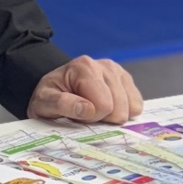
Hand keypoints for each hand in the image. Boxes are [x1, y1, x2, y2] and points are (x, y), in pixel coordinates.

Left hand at [28, 56, 143, 125]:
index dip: (91, 117)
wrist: (56, 87)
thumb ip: (62, 104)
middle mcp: (105, 65)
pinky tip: (108, 107)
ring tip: (95, 108)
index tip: (78, 112)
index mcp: (85, 67)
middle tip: (86, 111)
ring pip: (131, 109)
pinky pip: (137, 106)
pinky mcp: (127, 81)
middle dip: (103, 118)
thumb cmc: (50, 95)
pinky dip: (124, 112)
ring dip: (113, 116)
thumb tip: (87, 109)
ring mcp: (119, 72)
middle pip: (119, 110)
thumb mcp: (44, 101)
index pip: (103, 105)